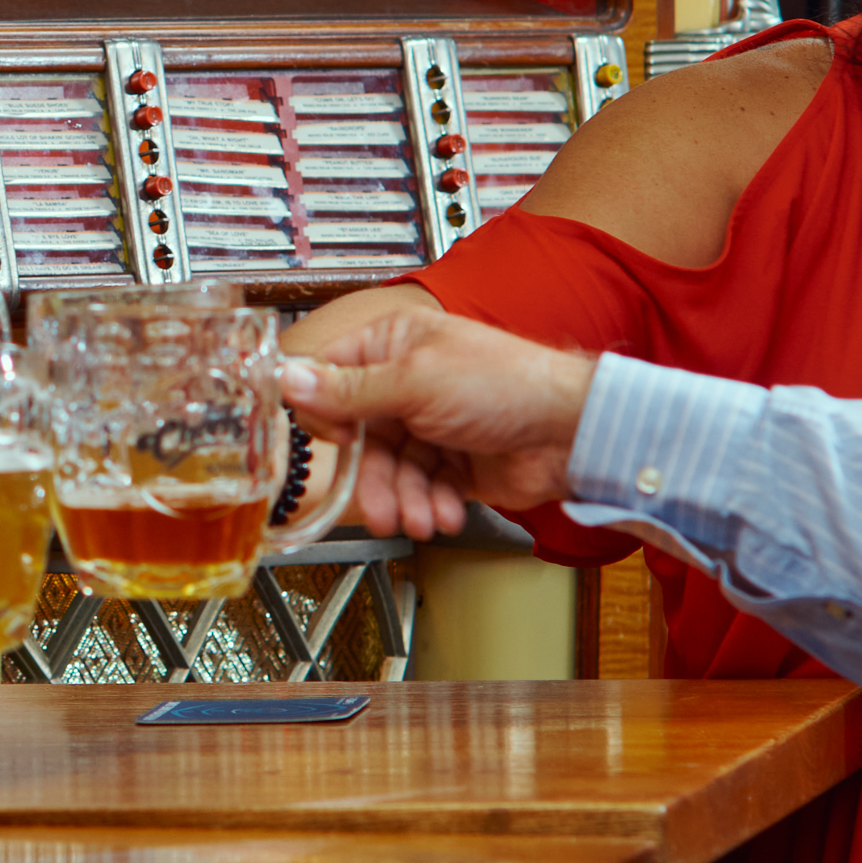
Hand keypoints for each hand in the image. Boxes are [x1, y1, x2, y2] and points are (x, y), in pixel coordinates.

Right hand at [277, 307, 601, 539]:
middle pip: (361, 439)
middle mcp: (407, 384)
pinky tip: (447, 510)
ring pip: (391, 472)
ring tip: (424, 516)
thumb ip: (350, 389)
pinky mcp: (453, 464)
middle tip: (382, 507)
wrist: (571, 432)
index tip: (338, 440)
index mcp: (394, 346)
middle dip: (375, 479)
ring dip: (407, 500)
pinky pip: (423, 490)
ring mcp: (430, 426)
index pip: (331, 376)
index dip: (326, 413)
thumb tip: (290, 379)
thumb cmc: (508, 384)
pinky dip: (433, 505)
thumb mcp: (416, 382)